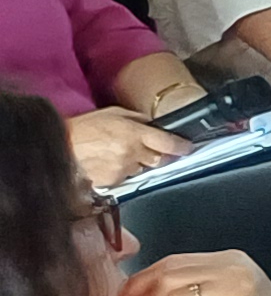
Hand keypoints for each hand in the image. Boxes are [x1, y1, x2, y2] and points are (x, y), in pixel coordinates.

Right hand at [68, 108, 189, 188]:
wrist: (58, 146)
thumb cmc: (84, 128)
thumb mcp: (113, 114)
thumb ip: (138, 120)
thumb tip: (155, 125)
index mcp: (134, 133)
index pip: (169, 143)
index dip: (182, 146)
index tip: (187, 147)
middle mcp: (132, 153)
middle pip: (160, 159)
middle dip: (159, 155)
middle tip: (147, 149)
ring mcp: (123, 169)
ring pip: (143, 169)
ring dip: (138, 163)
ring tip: (118, 154)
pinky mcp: (114, 182)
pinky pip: (128, 178)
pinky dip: (124, 172)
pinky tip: (109, 163)